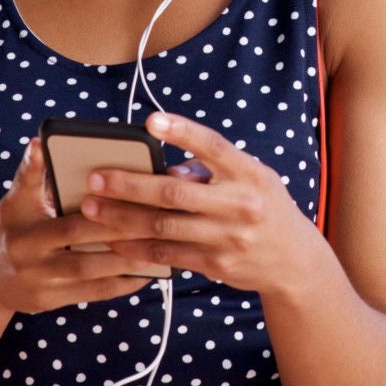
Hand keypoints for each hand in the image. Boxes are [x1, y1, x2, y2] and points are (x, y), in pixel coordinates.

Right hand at [0, 137, 156, 315]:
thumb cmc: (10, 226)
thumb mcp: (15, 198)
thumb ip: (32, 172)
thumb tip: (41, 140)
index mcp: (25, 227)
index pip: (66, 218)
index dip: (98, 210)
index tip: (128, 196)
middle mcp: (30, 257)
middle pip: (82, 244)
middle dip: (121, 231)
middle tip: (157, 217)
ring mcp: (41, 283)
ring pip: (90, 273)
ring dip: (127, 260)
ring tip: (159, 245)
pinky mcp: (51, 302)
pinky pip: (91, 294)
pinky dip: (120, 285)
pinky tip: (146, 273)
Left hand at [80, 112, 325, 295]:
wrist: (293, 261)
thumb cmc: (264, 207)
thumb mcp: (252, 178)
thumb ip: (212, 169)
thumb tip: (164, 168)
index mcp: (250, 173)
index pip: (214, 146)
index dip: (182, 132)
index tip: (150, 121)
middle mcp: (240, 204)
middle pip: (175, 192)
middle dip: (130, 185)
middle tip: (95, 178)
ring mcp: (228, 238)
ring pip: (164, 227)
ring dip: (122, 218)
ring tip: (91, 209)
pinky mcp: (216, 265)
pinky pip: (168, 255)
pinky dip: (137, 247)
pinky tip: (114, 239)